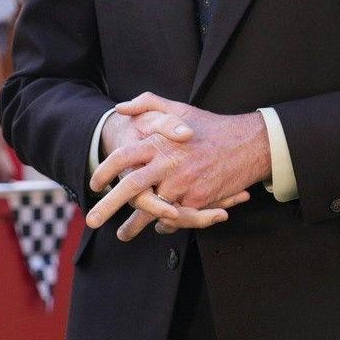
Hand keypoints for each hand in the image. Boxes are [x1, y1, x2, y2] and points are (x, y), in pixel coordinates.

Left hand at [88, 95, 265, 240]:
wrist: (248, 143)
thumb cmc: (210, 126)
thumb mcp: (178, 108)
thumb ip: (147, 104)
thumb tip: (121, 107)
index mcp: (159, 142)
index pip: (123, 157)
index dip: (105, 171)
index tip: (94, 184)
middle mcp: (168, 164)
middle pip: (131, 188)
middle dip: (108, 206)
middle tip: (92, 220)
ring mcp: (184, 184)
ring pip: (153, 209)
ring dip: (136, 224)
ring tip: (122, 235)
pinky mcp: (199, 200)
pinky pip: (176, 217)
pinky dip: (165, 223)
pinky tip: (157, 227)